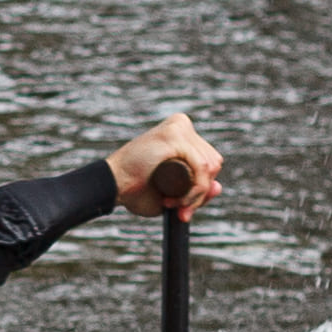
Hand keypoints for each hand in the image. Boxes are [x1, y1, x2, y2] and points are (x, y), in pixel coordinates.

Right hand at [107, 114, 224, 220]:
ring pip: (210, 165)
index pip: (210, 160)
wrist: (112, 186)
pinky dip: (194, 189)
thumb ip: (196, 190)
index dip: (201, 187)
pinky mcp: (174, 135)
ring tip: (171, 203)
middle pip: (214, 162)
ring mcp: (179, 127)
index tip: (182, 206)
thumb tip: (219, 187)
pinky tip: (173, 199)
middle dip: (199, 191)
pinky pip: (201, 167)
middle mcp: (183, 124)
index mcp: (183, 133)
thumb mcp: (174, 193)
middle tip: (175, 206)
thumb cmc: (136, 189)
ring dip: (195, 194)